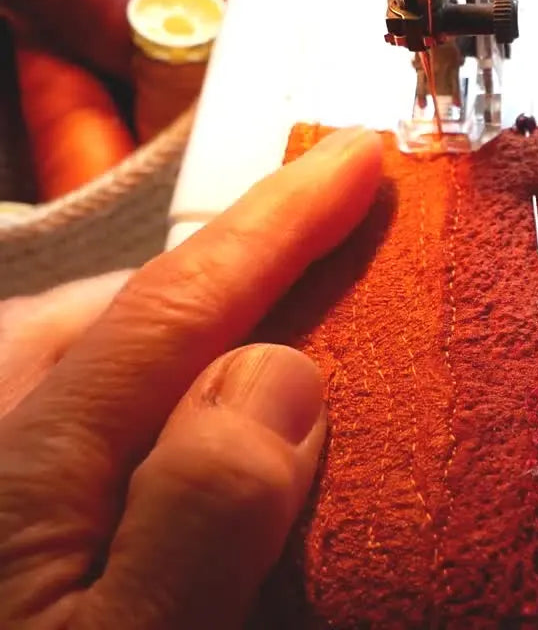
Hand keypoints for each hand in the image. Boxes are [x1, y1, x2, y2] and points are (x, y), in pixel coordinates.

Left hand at [0, 128, 381, 629]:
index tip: (358, 157)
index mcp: (24, 467)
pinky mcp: (12, 526)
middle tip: (326, 269)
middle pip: (117, 317)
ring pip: (89, 372)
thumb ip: (203, 512)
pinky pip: (71, 435)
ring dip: (183, 349)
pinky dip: (143, 419)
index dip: (280, 219)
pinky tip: (174, 468)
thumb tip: (284, 373)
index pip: (177, 302)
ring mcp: (1, 488)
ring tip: (265, 371)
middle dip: (225, 278)